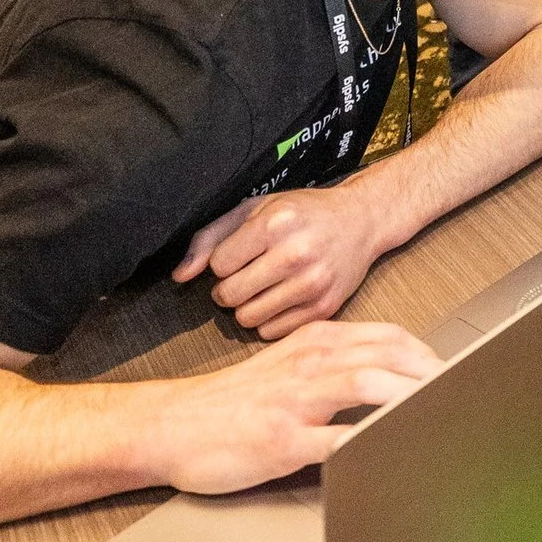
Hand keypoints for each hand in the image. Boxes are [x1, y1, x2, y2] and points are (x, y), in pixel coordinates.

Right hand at [146, 320, 443, 495]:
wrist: (171, 424)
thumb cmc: (233, 399)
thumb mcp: (288, 364)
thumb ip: (334, 363)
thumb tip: (388, 373)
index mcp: (316, 342)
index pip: (389, 337)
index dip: (428, 353)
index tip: (455, 369)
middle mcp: (311, 362)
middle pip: (390, 355)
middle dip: (434, 372)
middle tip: (465, 390)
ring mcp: (297, 399)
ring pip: (369, 384)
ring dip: (412, 396)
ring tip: (443, 409)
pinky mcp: (283, 439)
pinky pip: (337, 438)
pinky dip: (372, 441)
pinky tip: (393, 446)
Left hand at [173, 183, 398, 338]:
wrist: (362, 221)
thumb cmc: (303, 213)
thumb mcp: (256, 209)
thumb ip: (211, 238)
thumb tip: (180, 276)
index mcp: (275, 224)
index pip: (218, 266)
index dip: (224, 262)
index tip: (242, 254)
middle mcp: (295, 254)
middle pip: (229, 296)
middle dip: (230, 288)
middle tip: (248, 275)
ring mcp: (313, 284)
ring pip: (247, 318)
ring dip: (248, 306)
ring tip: (264, 287)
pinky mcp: (325, 308)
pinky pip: (271, 332)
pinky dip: (269, 320)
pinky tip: (282, 299)